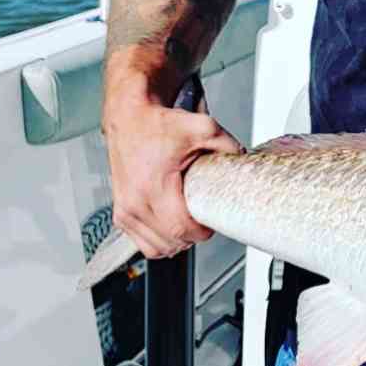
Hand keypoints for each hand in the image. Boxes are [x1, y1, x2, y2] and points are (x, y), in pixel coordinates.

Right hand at [103, 93, 242, 258]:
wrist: (130, 117)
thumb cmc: (159, 124)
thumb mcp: (202, 128)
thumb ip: (228, 145)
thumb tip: (245, 160)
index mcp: (152, 187)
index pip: (181, 230)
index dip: (202, 232)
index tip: (213, 221)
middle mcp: (134, 203)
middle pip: (171, 243)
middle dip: (193, 236)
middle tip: (204, 218)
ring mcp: (124, 211)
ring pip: (156, 248)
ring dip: (176, 241)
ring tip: (189, 221)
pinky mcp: (120, 213)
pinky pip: (142, 243)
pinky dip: (159, 240)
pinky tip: (172, 225)